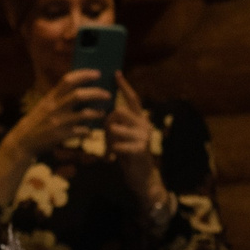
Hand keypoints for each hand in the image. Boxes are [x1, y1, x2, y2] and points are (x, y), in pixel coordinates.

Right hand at [0, 69, 113, 167]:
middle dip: (96, 93)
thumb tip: (78, 87)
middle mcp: (55, 107)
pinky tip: (90, 131)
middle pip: (79, 95)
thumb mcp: (45, 105)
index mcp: (51, 97)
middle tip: (108, 94)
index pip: (68, 80)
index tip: (97, 73)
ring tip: (102, 113)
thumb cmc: (37, 121)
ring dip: (97, 113)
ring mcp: (58, 122)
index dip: (84, 75)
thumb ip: (59, 97)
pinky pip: (81, 131)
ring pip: (84, 114)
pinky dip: (88, 130)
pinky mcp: (61, 136)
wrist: (23, 141)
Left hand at [103, 75, 168, 218]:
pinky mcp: (141, 148)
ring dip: (109, 140)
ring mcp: (144, 136)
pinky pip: (118, 144)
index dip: (124, 86)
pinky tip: (113, 157)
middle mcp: (145, 123)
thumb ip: (117, 124)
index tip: (115, 73)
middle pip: (118, 112)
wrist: (141, 177)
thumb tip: (105, 112)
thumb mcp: (121, 136)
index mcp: (140, 118)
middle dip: (107, 124)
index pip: (132, 98)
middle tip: (107, 137)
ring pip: (116, 128)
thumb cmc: (128, 155)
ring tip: (111, 149)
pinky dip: (112, 151)